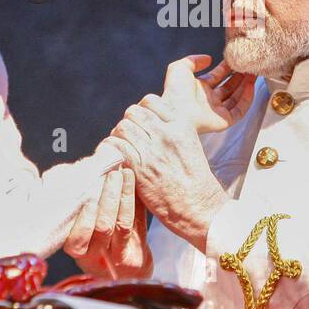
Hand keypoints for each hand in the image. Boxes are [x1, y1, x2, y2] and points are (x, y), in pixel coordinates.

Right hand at [63, 167, 152, 278]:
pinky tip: (130, 183)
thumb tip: (81, 170)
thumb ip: (85, 205)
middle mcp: (93, 257)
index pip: (75, 238)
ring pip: (120, 224)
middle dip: (108, 197)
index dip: (83, 218)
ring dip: (122, 196)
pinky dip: (132, 200)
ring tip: (123, 174)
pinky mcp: (135, 255)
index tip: (89, 194)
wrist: (129, 268)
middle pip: (101, 226)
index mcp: (77, 250)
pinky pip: (134, 223)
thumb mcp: (88, 228)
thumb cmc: (103, 240)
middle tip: (112, 174)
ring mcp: (116, 257)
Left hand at [102, 94, 228, 252]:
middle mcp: (166, 133)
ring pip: (122, 127)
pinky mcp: (139, 166)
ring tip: (121, 147)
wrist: (198, 206)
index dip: (141, 110)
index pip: (150, 101)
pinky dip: (109, 148)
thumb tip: (151, 125)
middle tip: (129, 137)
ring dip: (118, 136)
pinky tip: (112, 155)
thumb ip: (172, 132)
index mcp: (181, 125)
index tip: (141, 123)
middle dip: (128, 123)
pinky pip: (115, 145)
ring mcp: (152, 149)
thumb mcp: (191, 146)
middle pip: (133, 112)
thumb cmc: (196, 181)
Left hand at [161, 55, 255, 134]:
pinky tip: (250, 87)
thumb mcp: (180, 68)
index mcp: (197, 88)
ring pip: (235, 98)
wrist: (176, 113)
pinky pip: (239, 110)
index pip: (216, 76)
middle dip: (238, 77)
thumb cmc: (175, 92)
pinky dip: (246, 99)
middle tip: (247, 67)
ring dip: (245, 86)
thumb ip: (193, 60)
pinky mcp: (223, 121)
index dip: (226, 68)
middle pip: (228, 87)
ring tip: (253, 74)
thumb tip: (208, 59)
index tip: (235, 60)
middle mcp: (207, 100)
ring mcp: (216, 111)